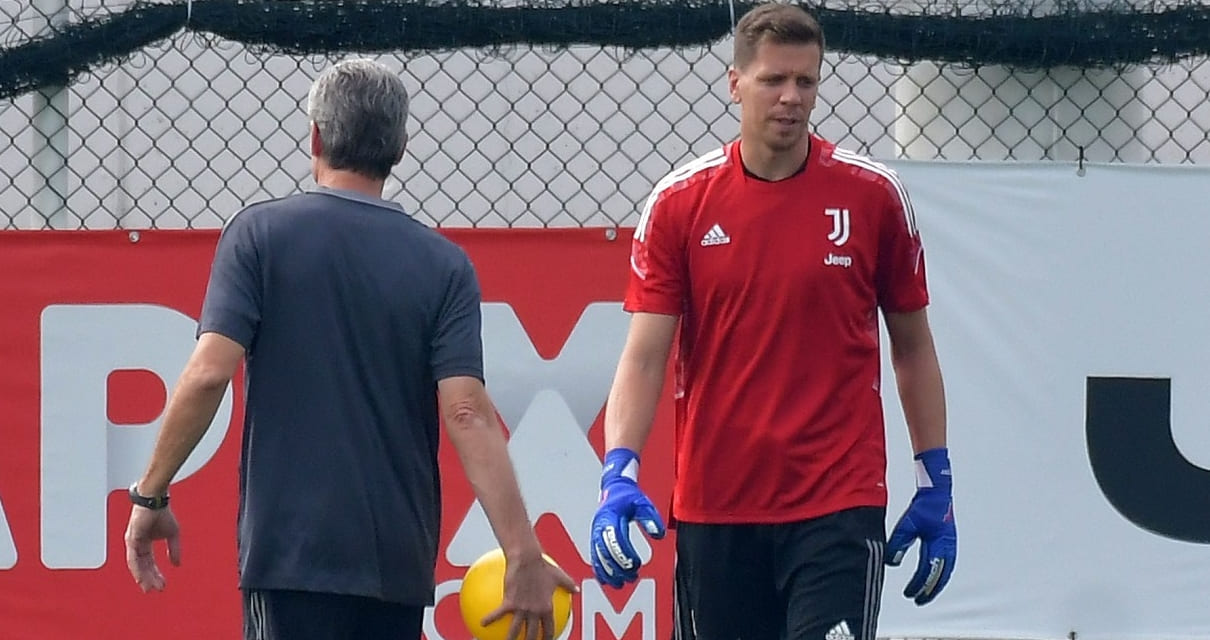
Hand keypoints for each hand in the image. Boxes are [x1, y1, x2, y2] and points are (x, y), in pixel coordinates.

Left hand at [124, 505, 181, 591]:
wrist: (155, 500)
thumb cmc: (162, 513)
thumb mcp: (173, 534)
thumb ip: (173, 549)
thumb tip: (176, 564)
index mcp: (145, 543)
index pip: (149, 563)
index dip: (155, 574)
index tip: (162, 585)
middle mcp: (136, 545)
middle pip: (142, 566)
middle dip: (149, 579)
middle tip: (155, 590)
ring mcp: (132, 543)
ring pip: (136, 565)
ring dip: (143, 577)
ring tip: (148, 587)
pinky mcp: (131, 540)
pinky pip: (132, 559)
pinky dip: (137, 569)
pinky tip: (141, 578)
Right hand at [481, 549, 577, 639]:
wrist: (527, 559)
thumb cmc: (542, 565)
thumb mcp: (558, 575)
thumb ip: (568, 584)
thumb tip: (576, 590)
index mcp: (547, 607)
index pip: (549, 629)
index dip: (548, 638)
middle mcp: (535, 611)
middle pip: (532, 635)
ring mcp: (522, 608)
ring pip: (515, 631)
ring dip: (511, 639)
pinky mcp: (509, 602)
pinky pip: (497, 614)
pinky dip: (489, 620)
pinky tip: (482, 624)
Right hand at [589, 448, 665, 587]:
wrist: (614, 490)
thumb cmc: (629, 498)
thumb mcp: (643, 504)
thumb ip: (651, 518)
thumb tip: (658, 535)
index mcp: (610, 516)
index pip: (615, 539)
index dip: (625, 554)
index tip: (636, 564)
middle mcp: (599, 526)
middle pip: (604, 551)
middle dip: (617, 567)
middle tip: (632, 577)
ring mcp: (594, 533)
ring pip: (597, 557)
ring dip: (608, 572)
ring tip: (621, 584)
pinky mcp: (594, 539)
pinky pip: (594, 557)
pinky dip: (600, 570)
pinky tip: (608, 581)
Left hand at [886, 447, 955, 605]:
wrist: (937, 493)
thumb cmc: (923, 507)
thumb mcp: (906, 525)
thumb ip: (898, 544)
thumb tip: (891, 564)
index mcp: (938, 543)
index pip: (928, 570)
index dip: (919, 585)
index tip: (909, 594)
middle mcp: (948, 546)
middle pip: (939, 575)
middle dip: (929, 590)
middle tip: (917, 600)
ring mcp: (951, 545)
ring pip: (946, 571)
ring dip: (936, 584)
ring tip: (925, 594)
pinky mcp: (950, 542)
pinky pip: (948, 564)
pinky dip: (941, 575)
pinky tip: (933, 579)